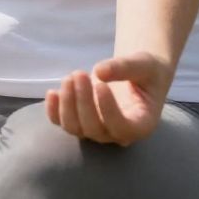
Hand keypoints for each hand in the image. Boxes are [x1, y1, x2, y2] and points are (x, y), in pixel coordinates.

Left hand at [45, 54, 171, 146]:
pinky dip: (53, 111)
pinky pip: (62, 123)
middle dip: (83, 102)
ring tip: (69, 78)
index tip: (101, 86)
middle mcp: (117, 133)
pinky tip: (52, 93)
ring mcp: (97, 130)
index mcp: (140, 124)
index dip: (108, 111)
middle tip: (80, 73)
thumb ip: (126, 67)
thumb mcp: (144, 64)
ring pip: (75, 128)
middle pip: (94, 128)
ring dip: (67, 104)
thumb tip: (99, 72)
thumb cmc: (147, 71)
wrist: (137, 75)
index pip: (122, 128)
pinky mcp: (80, 121)